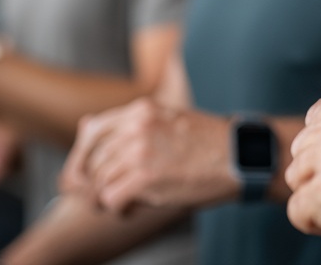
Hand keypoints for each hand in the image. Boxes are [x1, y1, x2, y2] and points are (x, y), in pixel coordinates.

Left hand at [59, 97, 238, 213]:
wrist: (240, 158)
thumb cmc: (207, 143)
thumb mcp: (166, 119)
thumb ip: (127, 123)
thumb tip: (83, 125)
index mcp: (141, 110)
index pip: (92, 131)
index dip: (81, 157)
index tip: (80, 175)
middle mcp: (137, 126)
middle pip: (92, 159)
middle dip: (90, 183)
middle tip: (98, 197)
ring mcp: (140, 150)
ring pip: (99, 180)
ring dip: (106, 197)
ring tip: (124, 202)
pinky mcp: (146, 177)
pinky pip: (111, 198)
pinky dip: (116, 208)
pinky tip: (131, 209)